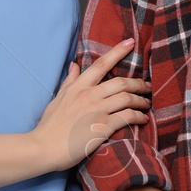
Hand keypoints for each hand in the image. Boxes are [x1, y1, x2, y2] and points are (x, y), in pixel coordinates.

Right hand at [32, 38, 151, 170]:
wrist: (43, 148)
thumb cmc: (50, 126)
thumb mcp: (58, 98)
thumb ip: (69, 81)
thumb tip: (74, 64)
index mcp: (78, 87)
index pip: (101, 64)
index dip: (118, 51)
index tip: (131, 42)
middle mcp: (89, 95)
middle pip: (121, 82)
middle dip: (138, 83)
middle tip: (147, 86)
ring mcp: (97, 110)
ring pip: (127, 98)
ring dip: (141, 100)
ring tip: (147, 103)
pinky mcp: (103, 127)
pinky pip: (127, 116)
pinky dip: (139, 116)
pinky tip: (143, 119)